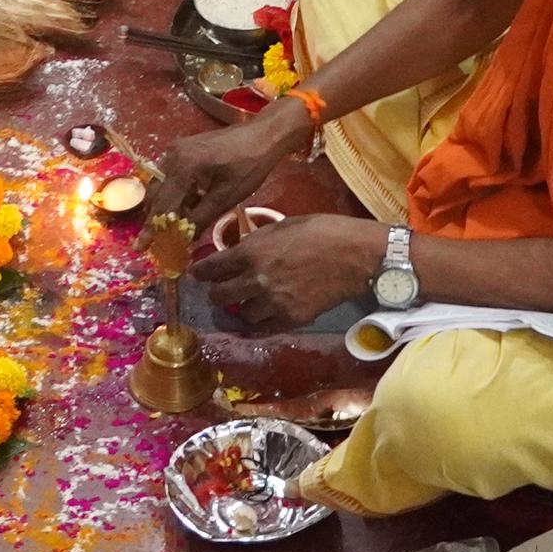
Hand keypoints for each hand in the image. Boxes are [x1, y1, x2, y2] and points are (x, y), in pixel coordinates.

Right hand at [152, 103, 307, 235]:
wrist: (263, 135)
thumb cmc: (248, 166)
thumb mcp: (225, 198)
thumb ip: (200, 219)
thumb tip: (182, 239)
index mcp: (182, 166)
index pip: (162, 204)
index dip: (152, 228)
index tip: (142, 246)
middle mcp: (172, 155)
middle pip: (156, 193)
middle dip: (158, 217)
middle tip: (160, 239)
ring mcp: (176, 149)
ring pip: (162, 184)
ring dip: (167, 205)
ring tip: (178, 224)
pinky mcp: (184, 149)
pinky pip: (171, 175)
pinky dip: (175, 192)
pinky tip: (189, 205)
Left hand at [190, 212, 385, 330]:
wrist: (355, 255)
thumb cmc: (323, 230)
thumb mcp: (284, 225)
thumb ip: (259, 241)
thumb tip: (244, 250)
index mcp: (251, 251)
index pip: (213, 267)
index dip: (201, 272)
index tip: (197, 275)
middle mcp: (256, 279)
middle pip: (220, 296)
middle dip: (216, 293)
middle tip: (218, 292)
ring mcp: (273, 302)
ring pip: (242, 314)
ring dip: (241, 308)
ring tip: (247, 303)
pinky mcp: (291, 319)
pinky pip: (265, 327)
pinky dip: (261, 322)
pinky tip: (263, 315)